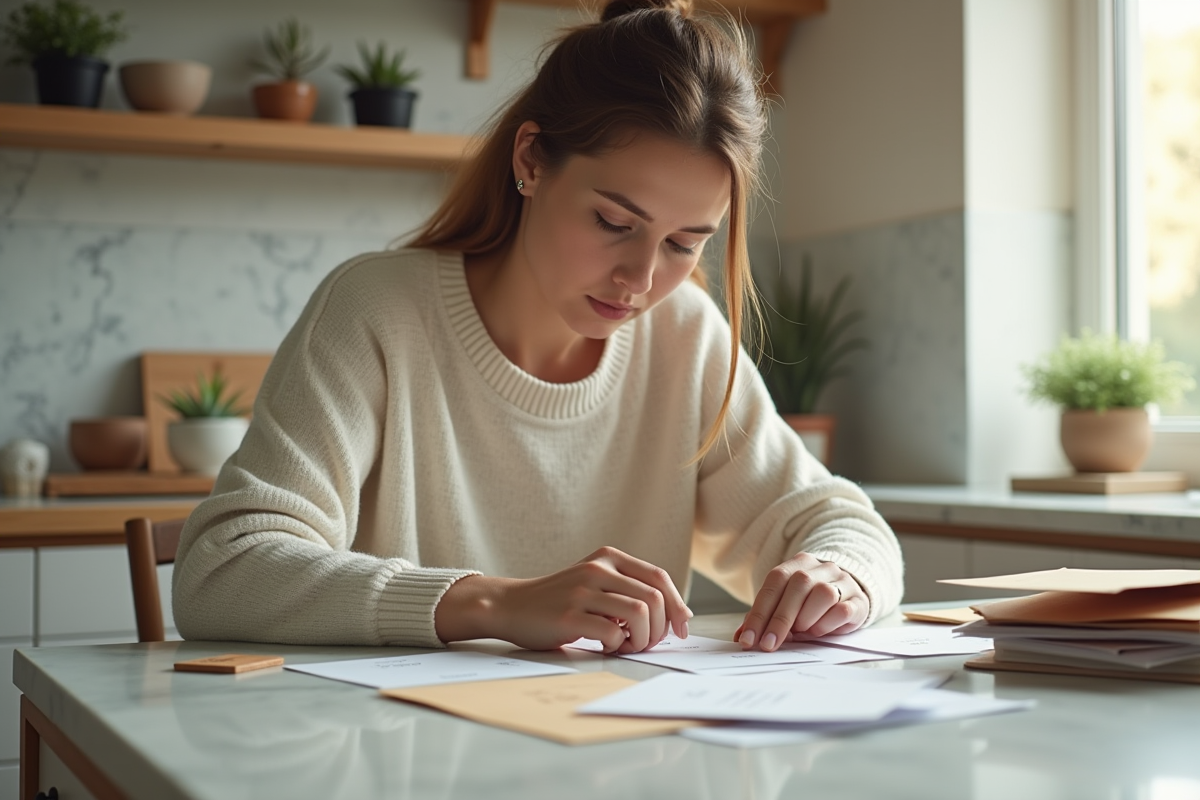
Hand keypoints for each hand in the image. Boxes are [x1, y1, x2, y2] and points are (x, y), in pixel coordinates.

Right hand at [435, 546, 691, 653]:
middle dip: (659, 629)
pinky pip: (613, 633)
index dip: (676, 606)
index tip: (681, 628)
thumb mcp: (595, 583)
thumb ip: (629, 591)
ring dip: (641, 639)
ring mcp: (583, 590)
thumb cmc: (559, 601)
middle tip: (644, 643)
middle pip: (654, 599)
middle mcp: (597, 568)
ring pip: (639, 614)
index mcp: (608, 557)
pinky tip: (604, 646)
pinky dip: (617, 646)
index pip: (659, 578)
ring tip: (626, 645)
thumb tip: (677, 617)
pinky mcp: (569, 615)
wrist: (510, 605)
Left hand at [734, 552, 867, 650]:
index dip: (759, 612)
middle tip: (768, 645)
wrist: (848, 593)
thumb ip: (765, 617)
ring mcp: (842, 581)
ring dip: (806, 618)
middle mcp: (821, 568)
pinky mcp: (858, 600)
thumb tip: (741, 637)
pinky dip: (827, 624)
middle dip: (780, 619)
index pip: (774, 583)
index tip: (748, 638)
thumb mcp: (785, 605)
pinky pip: (843, 609)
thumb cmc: (809, 602)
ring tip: (800, 631)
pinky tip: (819, 631)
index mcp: (797, 564)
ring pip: (823, 594)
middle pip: (798, 586)